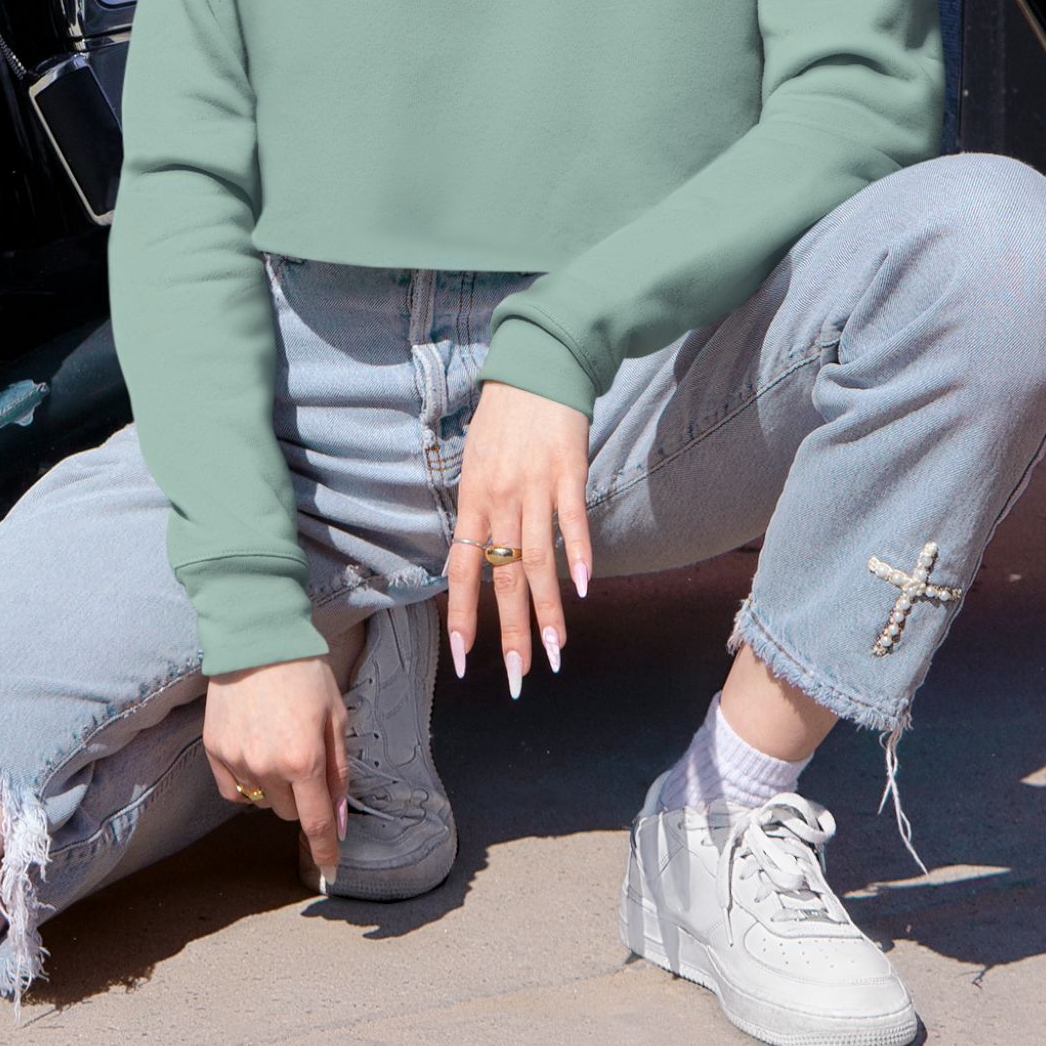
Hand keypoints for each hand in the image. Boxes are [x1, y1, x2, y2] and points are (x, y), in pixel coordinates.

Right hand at [201, 655, 349, 880]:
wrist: (256, 637)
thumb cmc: (305, 672)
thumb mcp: (335, 716)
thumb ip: (338, 770)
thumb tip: (337, 818)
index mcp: (305, 760)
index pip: (315, 823)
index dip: (324, 849)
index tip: (329, 868)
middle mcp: (268, 768)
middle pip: (289, 811)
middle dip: (302, 796)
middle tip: (304, 758)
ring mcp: (237, 761)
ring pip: (262, 801)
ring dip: (274, 786)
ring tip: (278, 742)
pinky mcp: (214, 751)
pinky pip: (233, 790)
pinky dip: (247, 782)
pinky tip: (254, 751)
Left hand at [445, 379, 594, 695]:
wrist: (535, 367)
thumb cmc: (502, 418)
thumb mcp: (475, 462)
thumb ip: (479, 510)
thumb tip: (477, 555)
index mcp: (472, 499)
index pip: (461, 570)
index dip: (462, 617)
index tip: (463, 661)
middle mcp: (500, 499)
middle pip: (503, 578)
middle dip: (511, 633)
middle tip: (518, 677)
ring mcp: (535, 487)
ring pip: (538, 561)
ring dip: (548, 612)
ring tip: (556, 653)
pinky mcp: (568, 472)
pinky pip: (571, 521)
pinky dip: (578, 554)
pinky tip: (584, 589)